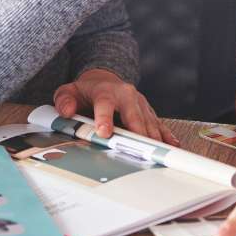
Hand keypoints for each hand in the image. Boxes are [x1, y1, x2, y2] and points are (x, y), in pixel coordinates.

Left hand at [52, 68, 179, 144]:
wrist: (103, 80)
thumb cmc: (86, 91)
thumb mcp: (68, 91)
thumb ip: (64, 101)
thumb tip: (66, 111)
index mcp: (106, 91)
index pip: (105, 104)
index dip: (104, 118)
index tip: (104, 132)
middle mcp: (127, 95)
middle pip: (134, 116)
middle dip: (137, 132)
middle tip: (140, 150)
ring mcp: (140, 104)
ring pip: (148, 122)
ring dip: (153, 138)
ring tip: (157, 155)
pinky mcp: (148, 111)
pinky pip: (158, 124)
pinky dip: (165, 135)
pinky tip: (171, 146)